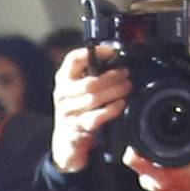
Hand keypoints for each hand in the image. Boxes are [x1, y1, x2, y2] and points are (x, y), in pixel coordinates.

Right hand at [50, 46, 127, 175]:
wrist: (67, 139)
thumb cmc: (78, 107)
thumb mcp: (79, 87)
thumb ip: (92, 72)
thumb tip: (116, 57)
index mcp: (63, 78)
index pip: (74, 59)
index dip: (95, 53)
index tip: (113, 52)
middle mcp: (62, 93)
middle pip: (89, 82)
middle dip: (111, 77)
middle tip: (126, 74)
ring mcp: (68, 112)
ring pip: (93, 99)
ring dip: (114, 92)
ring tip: (127, 87)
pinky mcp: (76, 127)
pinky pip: (95, 117)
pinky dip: (110, 110)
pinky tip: (120, 104)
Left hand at [127, 108, 189, 190]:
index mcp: (167, 172)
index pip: (134, 156)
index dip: (134, 140)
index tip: (141, 130)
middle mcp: (157, 181)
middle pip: (133, 157)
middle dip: (140, 142)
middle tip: (151, 133)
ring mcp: (155, 186)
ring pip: (139, 164)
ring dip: (146, 152)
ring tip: (158, 143)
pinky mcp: (157, 188)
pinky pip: (146, 171)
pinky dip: (151, 161)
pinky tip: (163, 155)